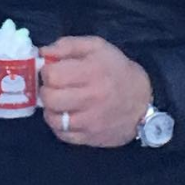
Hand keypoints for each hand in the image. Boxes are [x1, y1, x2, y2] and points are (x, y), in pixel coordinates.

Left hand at [38, 36, 152, 147]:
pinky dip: (59, 125)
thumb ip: (67, 45)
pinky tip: (66, 115)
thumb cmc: (116, 69)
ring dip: (50, 109)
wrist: (142, 100)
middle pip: (50, 98)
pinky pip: (63, 135)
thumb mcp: (96, 47)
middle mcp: (91, 99)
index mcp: (91, 72)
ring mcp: (91, 122)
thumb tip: (42, 52)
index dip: (48, 70)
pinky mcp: (91, 138)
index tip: (54, 70)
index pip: (52, 75)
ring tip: (59, 102)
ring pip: (53, 119)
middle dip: (46, 90)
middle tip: (54, 87)